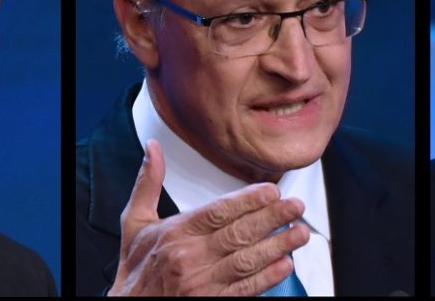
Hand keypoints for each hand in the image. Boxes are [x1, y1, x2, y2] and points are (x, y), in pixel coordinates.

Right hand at [108, 140, 308, 296]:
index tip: (272, 191)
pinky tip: (284, 265)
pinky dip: (266, 278)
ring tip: (299, 233)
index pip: (218, 212)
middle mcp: (190, 257)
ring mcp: (202, 283)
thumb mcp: (135, 222)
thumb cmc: (136, 268)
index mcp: (176, 233)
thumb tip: (153, 147)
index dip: (248, 200)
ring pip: (246, 261)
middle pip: (238, 234)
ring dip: (277, 246)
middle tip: (295, 207)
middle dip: (271, 218)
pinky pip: (244, 290)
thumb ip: (148, 183)